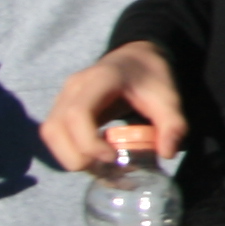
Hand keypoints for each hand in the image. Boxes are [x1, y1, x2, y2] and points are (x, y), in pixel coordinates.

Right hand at [40, 42, 184, 171]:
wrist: (136, 58)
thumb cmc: (150, 77)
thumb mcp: (169, 97)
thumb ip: (173, 124)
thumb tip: (167, 154)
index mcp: (100, 79)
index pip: (78, 114)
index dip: (88, 142)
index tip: (112, 157)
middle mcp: (74, 87)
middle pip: (55, 128)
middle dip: (77, 156)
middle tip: (106, 167)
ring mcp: (63, 96)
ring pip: (50, 134)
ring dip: (70, 157)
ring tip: (100, 165)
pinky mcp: (60, 108)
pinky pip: (54, 134)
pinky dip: (68, 151)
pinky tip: (93, 157)